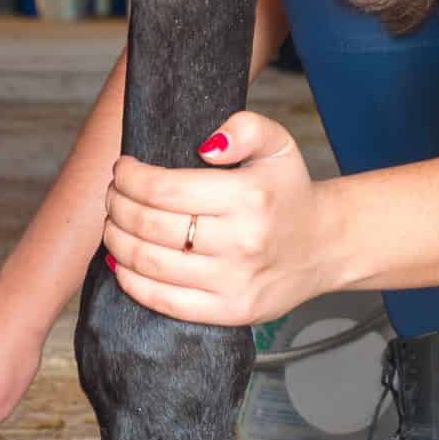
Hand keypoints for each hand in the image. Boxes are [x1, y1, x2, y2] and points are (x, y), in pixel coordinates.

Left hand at [102, 111, 342, 327]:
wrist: (324, 246)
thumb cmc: (289, 194)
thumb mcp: (278, 145)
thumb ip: (245, 127)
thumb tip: (206, 144)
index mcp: (249, 197)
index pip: (165, 188)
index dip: (131, 178)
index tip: (123, 170)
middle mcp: (242, 241)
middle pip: (150, 225)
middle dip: (118, 206)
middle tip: (113, 196)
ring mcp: (235, 281)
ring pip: (150, 263)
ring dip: (118, 241)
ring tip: (114, 224)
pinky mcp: (230, 312)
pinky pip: (164, 301)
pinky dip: (132, 282)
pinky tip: (122, 263)